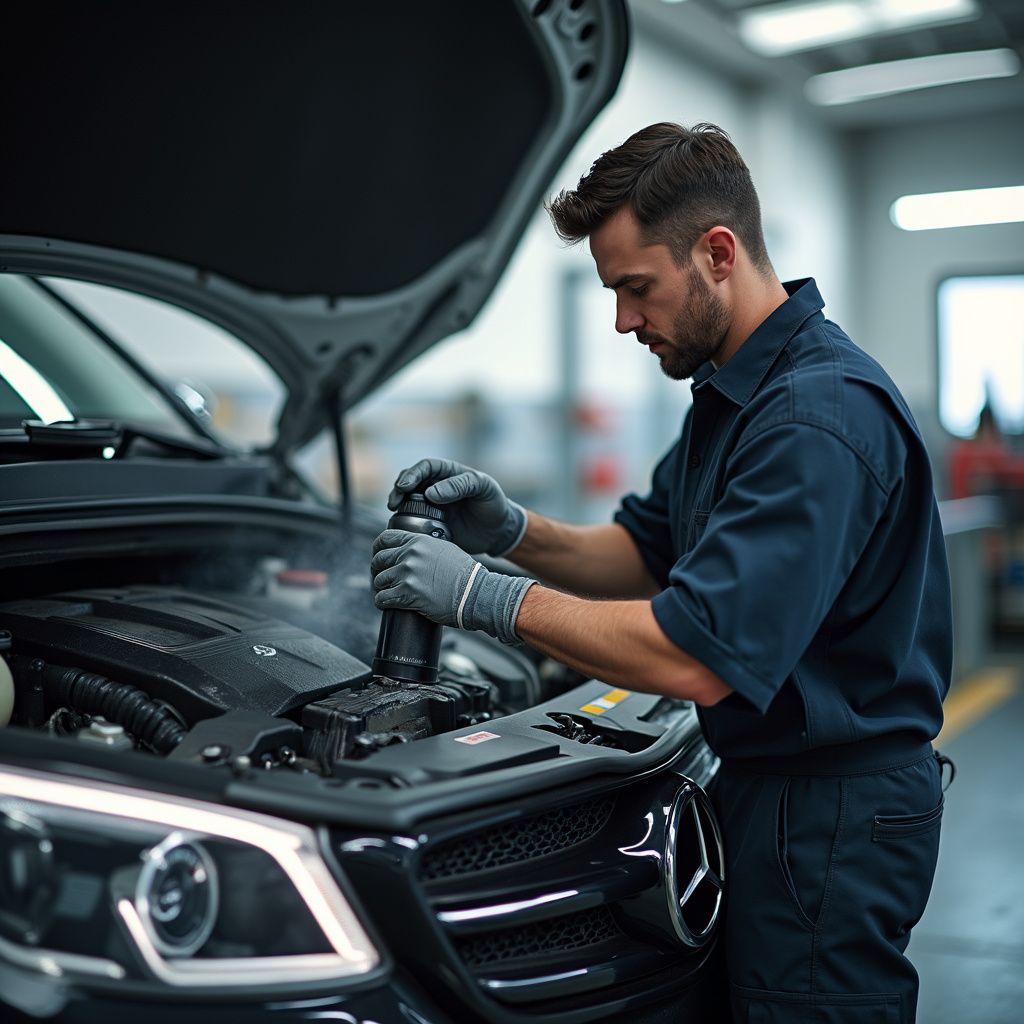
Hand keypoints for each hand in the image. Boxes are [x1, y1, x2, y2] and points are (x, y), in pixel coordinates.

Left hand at [371, 530, 534, 644]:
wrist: (476, 593)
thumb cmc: (465, 575)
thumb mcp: (445, 549)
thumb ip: (425, 547)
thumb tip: (411, 552)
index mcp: (418, 541)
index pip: (386, 539)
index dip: (377, 549)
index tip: (378, 558)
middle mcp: (410, 554)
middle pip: (379, 560)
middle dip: (377, 572)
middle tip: (382, 581)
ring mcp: (407, 573)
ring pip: (379, 580)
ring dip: (381, 589)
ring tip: (387, 595)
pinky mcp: (407, 593)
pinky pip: (382, 598)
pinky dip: (382, 603)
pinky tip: (387, 605)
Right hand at [387, 458, 525, 556]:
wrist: (499, 532)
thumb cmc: (493, 504)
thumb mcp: (483, 488)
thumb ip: (460, 486)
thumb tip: (430, 493)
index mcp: (449, 473)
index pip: (426, 467)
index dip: (413, 474)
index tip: (405, 486)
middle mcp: (436, 487)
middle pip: (410, 481)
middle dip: (399, 488)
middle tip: (394, 502)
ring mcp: (431, 506)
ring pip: (407, 499)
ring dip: (398, 503)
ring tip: (394, 511)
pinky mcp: (430, 523)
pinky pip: (412, 520)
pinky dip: (404, 521)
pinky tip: (401, 526)